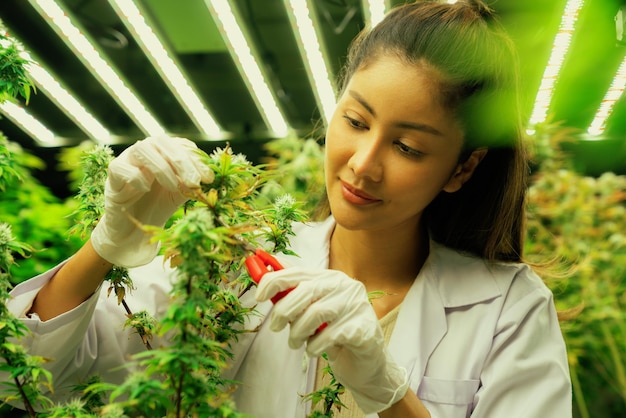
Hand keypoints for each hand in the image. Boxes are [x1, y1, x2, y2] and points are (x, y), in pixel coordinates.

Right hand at [91, 136, 213, 266]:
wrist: (134, 228)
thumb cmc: (159, 205)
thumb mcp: (181, 193)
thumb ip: (192, 183)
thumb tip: (210, 178)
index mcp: (164, 152)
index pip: (181, 146)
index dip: (196, 160)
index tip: (209, 178)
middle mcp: (146, 151)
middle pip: (162, 142)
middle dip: (182, 162)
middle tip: (194, 182)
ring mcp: (127, 159)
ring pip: (142, 150)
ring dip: (162, 167)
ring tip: (173, 187)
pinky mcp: (113, 174)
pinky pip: (122, 167)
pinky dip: (137, 177)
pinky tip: (146, 189)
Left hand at [255, 267, 409, 413]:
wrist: (365, 363)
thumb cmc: (334, 335)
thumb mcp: (311, 312)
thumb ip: (293, 296)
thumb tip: (263, 279)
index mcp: (330, 278)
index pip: (298, 272)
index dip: (274, 281)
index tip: (258, 296)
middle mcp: (346, 286)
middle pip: (306, 291)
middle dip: (283, 311)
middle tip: (275, 327)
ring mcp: (357, 306)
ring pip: (316, 313)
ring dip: (298, 332)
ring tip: (296, 342)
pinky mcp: (363, 328)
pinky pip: (329, 335)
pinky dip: (315, 346)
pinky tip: (315, 350)